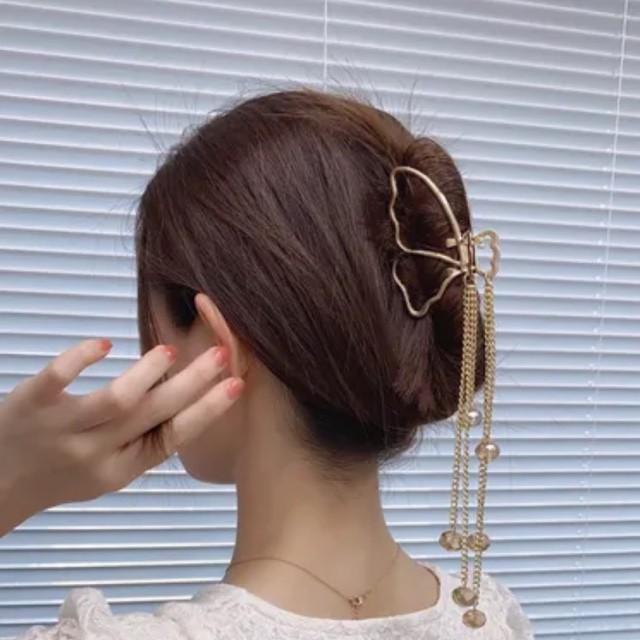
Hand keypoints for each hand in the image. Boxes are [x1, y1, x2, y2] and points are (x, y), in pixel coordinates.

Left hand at [0, 338, 243, 534]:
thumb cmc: (61, 473)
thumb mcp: (108, 471)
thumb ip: (144, 442)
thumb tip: (186, 401)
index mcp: (120, 469)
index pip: (173, 439)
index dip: (207, 411)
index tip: (236, 385)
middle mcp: (95, 452)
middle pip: (153, 415)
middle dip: (193, 383)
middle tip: (219, 353)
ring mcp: (61, 430)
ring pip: (116, 400)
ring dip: (148, 371)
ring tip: (170, 351)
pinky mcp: (29, 406)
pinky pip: (58, 380)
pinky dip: (82, 358)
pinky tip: (104, 342)